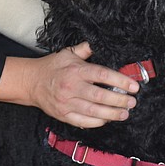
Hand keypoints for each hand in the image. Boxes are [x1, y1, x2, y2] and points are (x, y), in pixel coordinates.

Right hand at [0, 42, 138, 127]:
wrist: (30, 82)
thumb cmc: (52, 66)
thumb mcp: (68, 53)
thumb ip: (86, 49)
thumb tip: (102, 42)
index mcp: (76, 70)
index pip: (102, 75)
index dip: (120, 81)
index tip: (134, 86)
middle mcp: (72, 87)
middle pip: (100, 96)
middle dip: (119, 100)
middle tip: (132, 102)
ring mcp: (67, 103)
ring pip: (93, 111)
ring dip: (112, 114)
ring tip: (125, 113)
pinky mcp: (63, 115)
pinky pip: (83, 122)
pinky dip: (97, 122)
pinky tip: (107, 120)